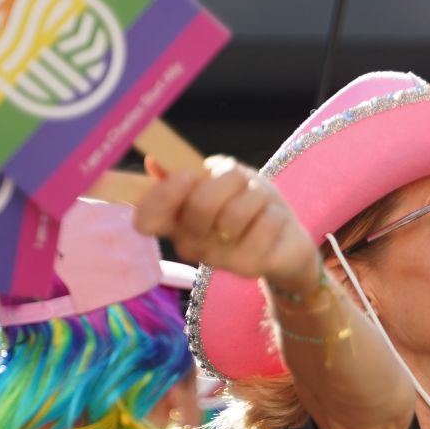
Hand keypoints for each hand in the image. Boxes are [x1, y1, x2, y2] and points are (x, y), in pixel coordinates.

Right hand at [132, 157, 321, 295]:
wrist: (284, 239)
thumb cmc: (246, 202)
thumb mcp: (219, 178)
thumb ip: (190, 172)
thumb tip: (154, 161)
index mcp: (174, 220)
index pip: (145, 217)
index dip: (162, 195)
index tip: (186, 175)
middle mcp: (189, 243)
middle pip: (199, 203)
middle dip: (228, 181)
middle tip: (239, 185)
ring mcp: (217, 259)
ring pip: (236, 211)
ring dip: (255, 196)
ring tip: (257, 205)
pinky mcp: (247, 267)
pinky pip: (264, 222)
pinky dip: (274, 213)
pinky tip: (271, 223)